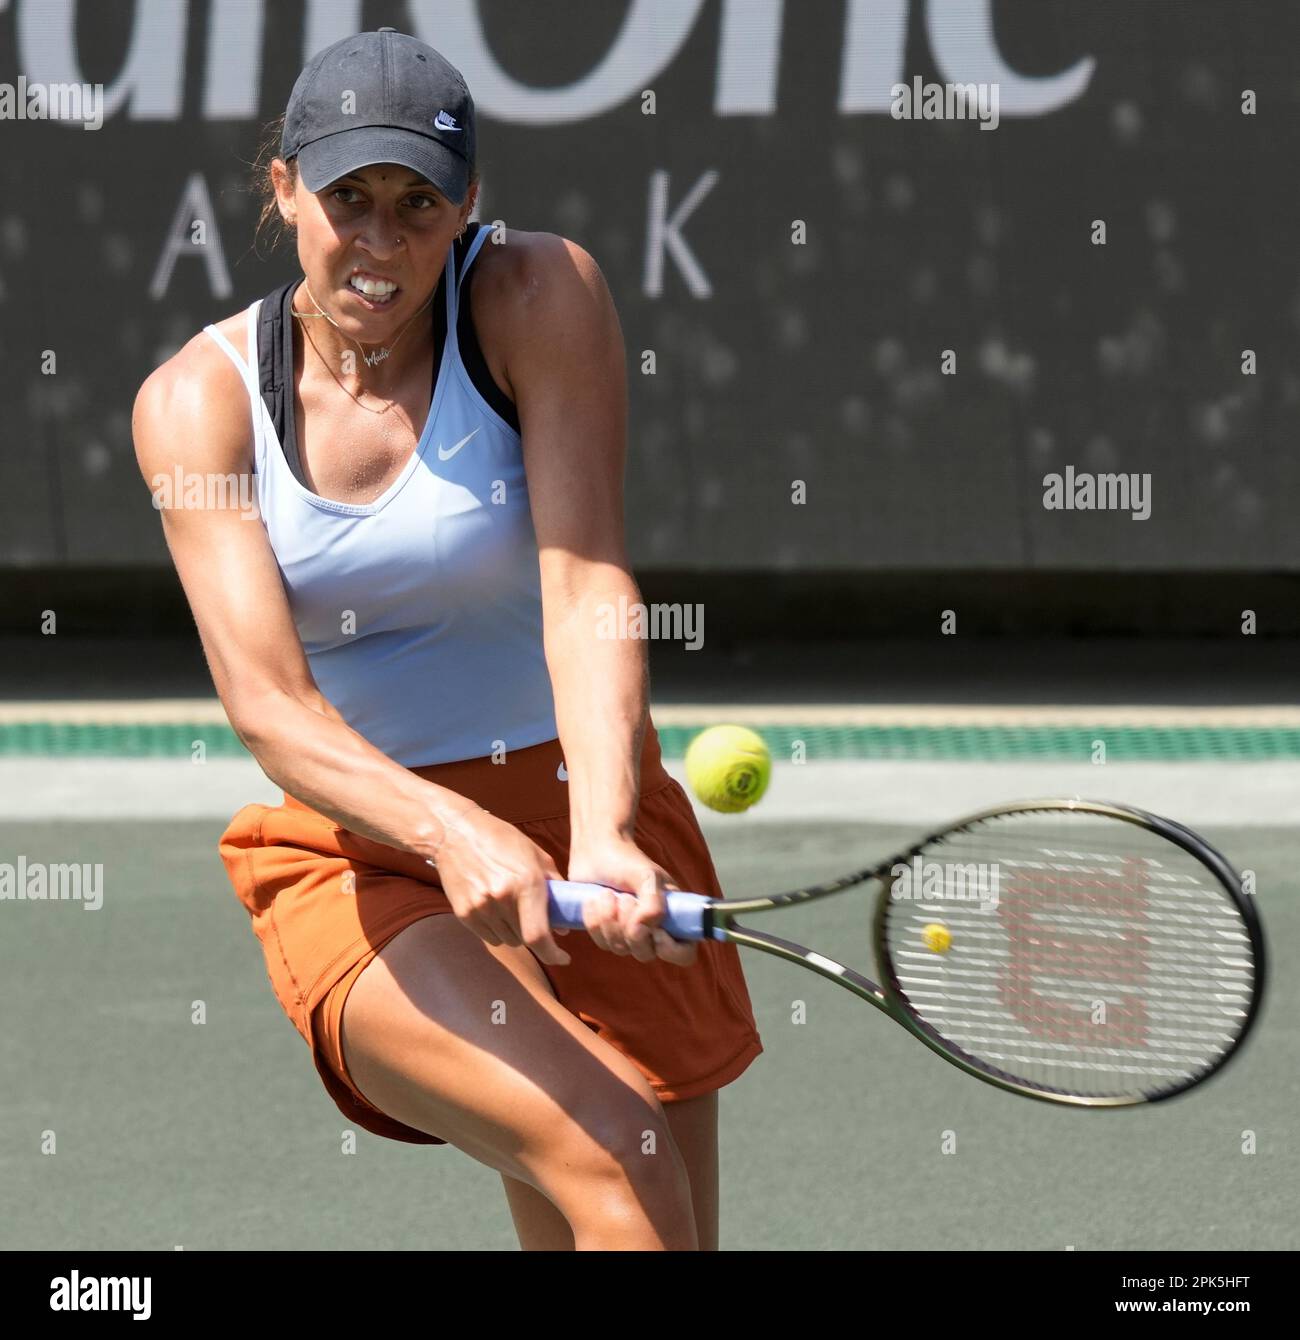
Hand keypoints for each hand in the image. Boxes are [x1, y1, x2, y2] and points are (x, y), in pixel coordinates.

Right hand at [431, 804, 571, 966]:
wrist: (455, 833)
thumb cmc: (501, 839)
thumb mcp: (536, 855)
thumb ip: (555, 888)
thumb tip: (564, 925)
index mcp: (526, 883)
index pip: (539, 935)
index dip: (553, 954)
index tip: (563, 958)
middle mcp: (503, 899)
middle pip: (524, 940)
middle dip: (535, 935)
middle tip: (535, 920)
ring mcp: (481, 908)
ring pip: (507, 940)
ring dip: (515, 932)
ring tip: (512, 909)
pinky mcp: (464, 913)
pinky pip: (488, 937)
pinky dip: (497, 930)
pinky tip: (496, 910)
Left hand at [566, 834, 697, 966]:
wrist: (596, 850)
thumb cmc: (627, 860)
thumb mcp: (647, 877)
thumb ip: (653, 904)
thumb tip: (642, 931)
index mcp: (672, 916)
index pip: (684, 954)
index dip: (671, 950)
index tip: (655, 931)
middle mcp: (653, 930)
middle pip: (646, 954)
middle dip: (630, 927)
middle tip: (625, 898)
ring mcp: (628, 934)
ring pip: (620, 949)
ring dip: (610, 920)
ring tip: (608, 893)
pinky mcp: (606, 933)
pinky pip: (601, 942)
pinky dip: (595, 921)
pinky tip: (594, 900)